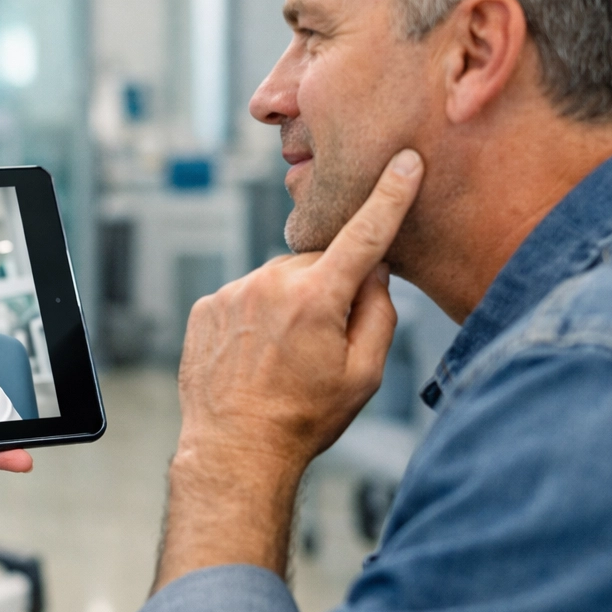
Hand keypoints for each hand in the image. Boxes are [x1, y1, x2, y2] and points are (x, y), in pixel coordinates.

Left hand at [158, 149, 422, 585]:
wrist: (233, 449)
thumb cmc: (305, 418)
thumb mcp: (363, 374)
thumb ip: (378, 312)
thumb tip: (375, 270)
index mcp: (318, 297)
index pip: (366, 234)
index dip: (390, 196)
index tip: (406, 161)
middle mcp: (271, 283)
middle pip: (319, 265)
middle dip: (329, 291)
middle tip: (321, 345)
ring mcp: (233, 292)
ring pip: (279, 282)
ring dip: (288, 306)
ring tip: (280, 358)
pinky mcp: (206, 305)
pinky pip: (245, 297)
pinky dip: (255, 317)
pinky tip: (253, 357)